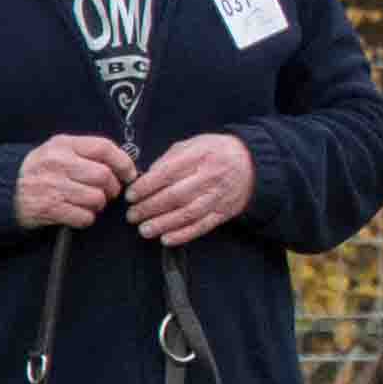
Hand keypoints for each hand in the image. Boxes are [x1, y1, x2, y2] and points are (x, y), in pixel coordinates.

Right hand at [12, 133, 134, 228]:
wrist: (4, 188)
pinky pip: (84, 217)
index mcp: (64, 145)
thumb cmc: (40, 169)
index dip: (123, 162)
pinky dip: (86, 218)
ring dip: (98, 205)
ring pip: (97, 198)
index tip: (129, 173)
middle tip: (106, 192)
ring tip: (88, 202)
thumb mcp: (58, 150)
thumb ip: (87, 152)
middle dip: (111, 188)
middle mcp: (59, 163)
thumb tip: (124, 163)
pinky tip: (77, 213)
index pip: (104, 148)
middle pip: (104, 176)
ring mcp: (54, 186)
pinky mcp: (50, 208)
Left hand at [123, 130, 255, 242]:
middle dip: (150, 208)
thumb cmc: (216, 152)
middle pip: (175, 196)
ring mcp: (218, 196)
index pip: (167, 173)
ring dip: (163, 224)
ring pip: (187, 214)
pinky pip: (202, 226)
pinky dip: (184, 235)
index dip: (146, 186)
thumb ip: (169, 159)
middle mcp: (209, 177)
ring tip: (144, 230)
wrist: (251, 163)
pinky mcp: (223, 212)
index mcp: (199, 156)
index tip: (131, 195)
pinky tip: (167, 239)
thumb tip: (146, 177)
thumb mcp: (193, 145)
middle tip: (132, 215)